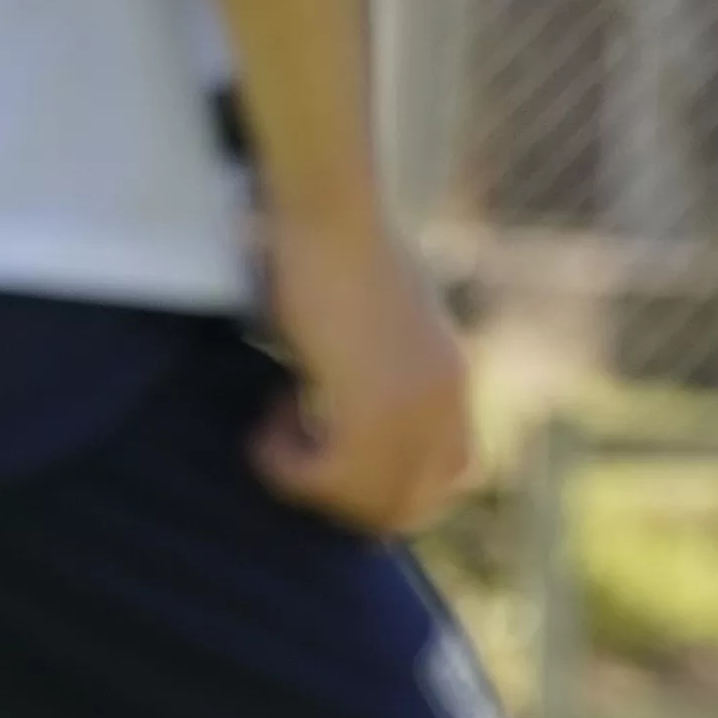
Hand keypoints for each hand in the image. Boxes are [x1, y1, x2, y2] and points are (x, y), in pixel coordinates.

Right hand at [246, 202, 478, 538]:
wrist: (328, 210)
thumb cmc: (332, 245)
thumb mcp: (374, 316)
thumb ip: (379, 365)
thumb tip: (341, 401)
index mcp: (451, 379)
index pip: (450, 478)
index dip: (388, 484)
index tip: (331, 448)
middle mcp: (444, 402)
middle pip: (408, 507)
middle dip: (345, 496)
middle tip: (298, 450)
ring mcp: (413, 409)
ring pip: (366, 505)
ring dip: (310, 481)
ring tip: (277, 419)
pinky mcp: (370, 409)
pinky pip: (324, 482)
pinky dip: (283, 464)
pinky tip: (267, 414)